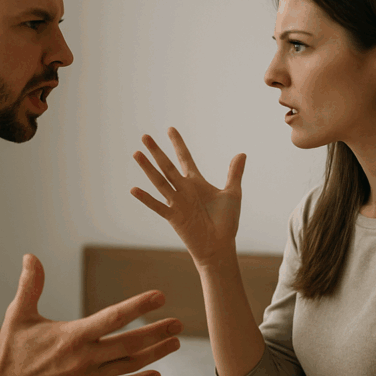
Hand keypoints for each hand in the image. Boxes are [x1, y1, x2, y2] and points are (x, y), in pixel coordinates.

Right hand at [0, 254, 182, 375]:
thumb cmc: (11, 349)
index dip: (139, 306)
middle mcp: (84, 359)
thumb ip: (30, 285)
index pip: (113, 318)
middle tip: (178, 322)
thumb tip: (30, 256)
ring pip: (129, 366)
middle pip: (129, 344)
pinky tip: (156, 374)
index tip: (160, 296)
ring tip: (175, 342)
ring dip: (155, 354)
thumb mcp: (18, 314)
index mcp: (72, 336)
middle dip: (156, 332)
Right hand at [130, 127, 245, 266]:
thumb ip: (234, 173)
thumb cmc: (226, 222)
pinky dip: (146, 199)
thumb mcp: (232, 194)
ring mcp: (177, 203)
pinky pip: (158, 206)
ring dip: (148, 168)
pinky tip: (134, 189)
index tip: (170, 129)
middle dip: (156, 151)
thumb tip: (242, 153)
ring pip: (160, 181)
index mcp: (196, 183)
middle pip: (167, 166)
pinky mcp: (174, 217)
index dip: (178, 144)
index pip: (185, 158)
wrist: (219, 246)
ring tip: (137, 153)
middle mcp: (184, 190)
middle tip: (145, 136)